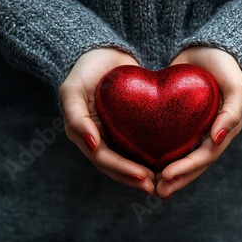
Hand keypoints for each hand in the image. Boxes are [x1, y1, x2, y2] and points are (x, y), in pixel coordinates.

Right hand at [60, 48, 155, 193]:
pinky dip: (151, 156)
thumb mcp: (72, 90)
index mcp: (84, 135)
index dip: (123, 170)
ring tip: (163, 182)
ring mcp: (114, 134)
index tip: (143, 177)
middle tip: (156, 187)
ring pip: (129, 160)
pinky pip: (139, 146)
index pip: (104, 159)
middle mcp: (99, 139)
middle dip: (136, 178)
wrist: (103, 53)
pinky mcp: (129, 127)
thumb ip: (76, 117)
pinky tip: (168, 162)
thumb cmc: (84, 69)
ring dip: (144, 174)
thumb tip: (92, 145)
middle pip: (117, 167)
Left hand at [156, 46, 241, 197]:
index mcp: (224, 131)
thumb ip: (232, 112)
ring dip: (168, 174)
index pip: (204, 156)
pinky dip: (160, 154)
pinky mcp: (181, 122)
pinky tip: (144, 162)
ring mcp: (195, 130)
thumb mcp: (236, 86)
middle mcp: (209, 135)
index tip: (166, 177)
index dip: (187, 169)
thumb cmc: (226, 65)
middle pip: (193, 164)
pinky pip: (170, 141)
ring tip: (150, 187)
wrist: (208, 47)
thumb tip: (217, 139)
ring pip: (181, 157)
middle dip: (176, 179)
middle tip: (157, 192)